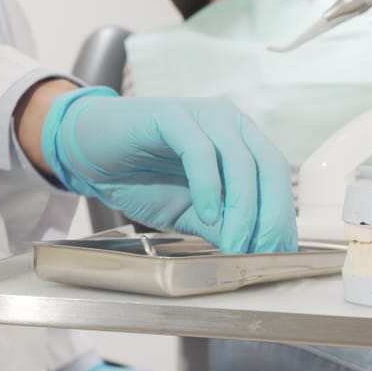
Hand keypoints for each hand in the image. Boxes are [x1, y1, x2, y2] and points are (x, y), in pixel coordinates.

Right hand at [42, 87, 297, 253]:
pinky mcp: (172, 113)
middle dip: (270, 215)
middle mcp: (229, 123)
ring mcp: (202, 114)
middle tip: (261, 254)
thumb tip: (253, 252)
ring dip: (243, 209)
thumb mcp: (188, 213)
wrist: (89, 152)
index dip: (282, 217)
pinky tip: (205, 212)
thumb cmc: (140, 178)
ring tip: (235, 244)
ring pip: (240, 161)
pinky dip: (208, 185)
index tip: (278, 256)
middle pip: (269, 167)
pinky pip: (200, 150)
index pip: (276, 178)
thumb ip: (220, 227)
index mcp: (240, 142)